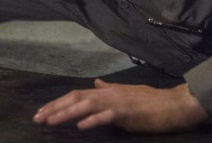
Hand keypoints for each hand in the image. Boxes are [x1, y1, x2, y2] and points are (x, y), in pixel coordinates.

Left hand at [32, 79, 208, 132]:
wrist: (174, 105)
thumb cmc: (152, 102)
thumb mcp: (127, 93)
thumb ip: (110, 90)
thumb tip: (96, 84)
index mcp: (108, 91)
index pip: (77, 95)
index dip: (58, 103)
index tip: (41, 112)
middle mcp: (109, 94)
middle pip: (76, 98)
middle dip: (55, 107)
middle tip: (37, 118)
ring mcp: (117, 102)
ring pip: (87, 105)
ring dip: (67, 113)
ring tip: (51, 121)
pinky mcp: (127, 113)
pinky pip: (107, 116)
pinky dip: (93, 120)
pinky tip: (81, 126)